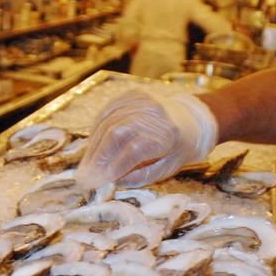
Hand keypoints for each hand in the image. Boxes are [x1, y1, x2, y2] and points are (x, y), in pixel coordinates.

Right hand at [75, 88, 217, 187]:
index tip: (99, 181)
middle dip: (97, 157)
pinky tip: (93, 145)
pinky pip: (106, 111)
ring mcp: (142, 100)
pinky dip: (96, 129)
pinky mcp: (132, 94)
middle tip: (85, 175)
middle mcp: (154, 113)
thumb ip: (142, 177)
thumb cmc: (177, 149)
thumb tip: (114, 181)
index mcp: (168, 134)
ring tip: (87, 164)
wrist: (190, 120)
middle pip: (116, 133)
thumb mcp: (167, 169)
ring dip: (93, 146)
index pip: (134, 150)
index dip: (114, 166)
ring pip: (107, 122)